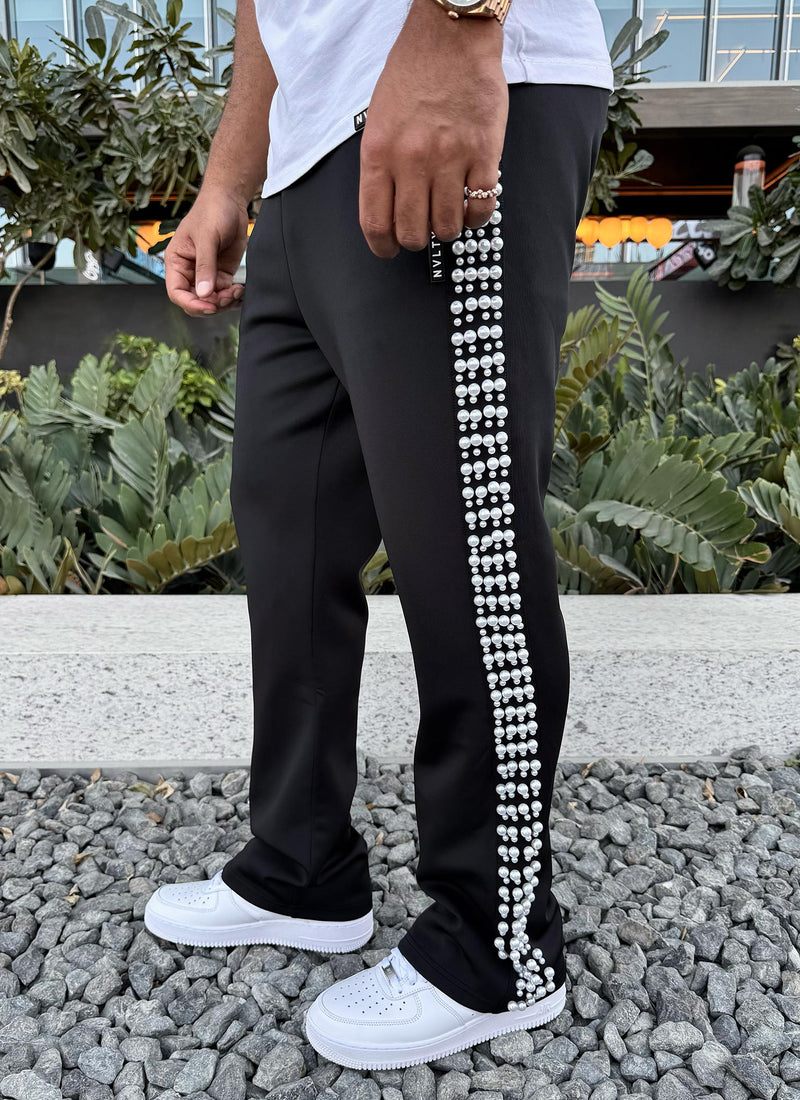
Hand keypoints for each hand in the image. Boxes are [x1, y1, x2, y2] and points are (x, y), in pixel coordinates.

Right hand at [165, 190, 248, 315]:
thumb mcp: (207, 238)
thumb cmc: (212, 211)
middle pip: (195, 301)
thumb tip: (204, 294)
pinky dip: (232, 297)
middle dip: (211, 304)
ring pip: (211, 301)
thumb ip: (205, 266)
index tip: (209, 306)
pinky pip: (224, 294)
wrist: (230, 201)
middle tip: (227, 297)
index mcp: (176, 262)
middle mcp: (189, 271)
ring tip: (236, 291)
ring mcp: (206, 274)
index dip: (191, 304)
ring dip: (224, 302)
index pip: (177, 292)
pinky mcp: (222, 274)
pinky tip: (240, 291)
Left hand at [359, 0, 507, 257]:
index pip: (376, 223)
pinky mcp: (484, 154)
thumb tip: (388, 211)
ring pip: (447, 226)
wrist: (450, 38)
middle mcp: (412, 161)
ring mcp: (450, 159)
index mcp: (380, 154)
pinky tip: (472, 203)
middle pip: (413, 233)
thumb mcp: (378, 120)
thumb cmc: (413, 74)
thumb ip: (381, 166)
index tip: (390, 249)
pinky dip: (477, 215)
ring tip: (448, 212)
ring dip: (448, 228)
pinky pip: (481, 207)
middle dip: (417, 239)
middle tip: (423, 228)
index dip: (383, 247)